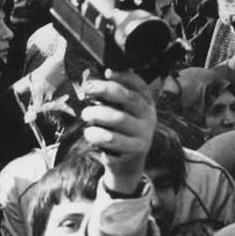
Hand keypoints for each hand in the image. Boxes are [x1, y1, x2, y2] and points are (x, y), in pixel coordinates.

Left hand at [79, 69, 156, 191]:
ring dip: (95, 115)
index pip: (140, 86)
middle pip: (127, 98)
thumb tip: (92, 81)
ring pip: (117, 118)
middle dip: (103, 90)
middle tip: (87, 91)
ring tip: (86, 116)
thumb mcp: (122, 112)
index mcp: (146, 105)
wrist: (128, 163)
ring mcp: (143, 136)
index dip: (124, 76)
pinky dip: (95, 136)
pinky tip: (91, 135)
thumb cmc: (120, 130)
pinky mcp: (134, 152)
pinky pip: (109, 141)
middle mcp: (149, 119)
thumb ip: (112, 97)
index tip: (107, 72)